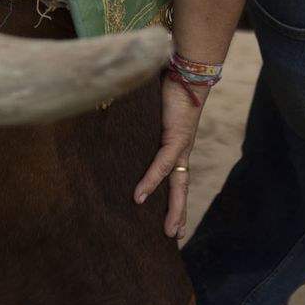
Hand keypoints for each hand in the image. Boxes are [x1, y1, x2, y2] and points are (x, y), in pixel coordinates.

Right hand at [134, 76, 208, 238]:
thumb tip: (116, 108)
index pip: (177, 176)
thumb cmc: (170, 82)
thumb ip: (141, 116)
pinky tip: (139, 197)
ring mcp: (180, 145)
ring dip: (173, 208)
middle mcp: (181, 149)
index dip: (174, 196)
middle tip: (173, 236)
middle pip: (181, 187)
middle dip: (178, 212)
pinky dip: (151, 181)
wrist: (188, 68)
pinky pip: (162, 165)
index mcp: (178, 144)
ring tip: (168, 231)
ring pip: (178, 184)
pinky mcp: (175, 137)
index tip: (172, 216)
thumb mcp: (152, 108)